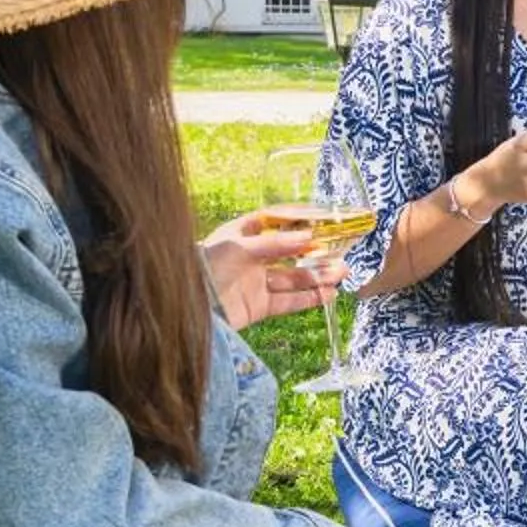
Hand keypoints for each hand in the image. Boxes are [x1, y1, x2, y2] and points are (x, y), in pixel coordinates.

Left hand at [201, 209, 345, 331]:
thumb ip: (274, 243)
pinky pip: (288, 301)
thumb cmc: (205, 268)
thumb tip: (308, 237)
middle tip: (341, 251)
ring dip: (318, 276)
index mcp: (241, 236)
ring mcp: (255, 283)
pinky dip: (309, 298)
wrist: (184, 307)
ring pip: (293, 278)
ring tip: (342, 272)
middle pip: (289, 253)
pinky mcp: (258, 307)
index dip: (296, 220)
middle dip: (316, 253)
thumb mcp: (238, 247)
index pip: (273, 223)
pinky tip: (327, 294)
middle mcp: (250, 259)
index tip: (322, 219)